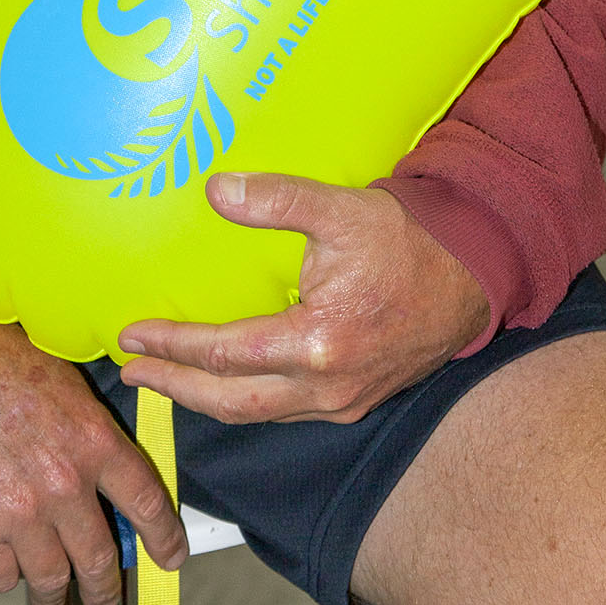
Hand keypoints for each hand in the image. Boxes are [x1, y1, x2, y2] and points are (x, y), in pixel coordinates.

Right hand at [0, 252, 187, 604]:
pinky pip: (0, 577)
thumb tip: (105, 470)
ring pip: (51, 579)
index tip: (171, 558)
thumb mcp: (62, 381)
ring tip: (50, 594)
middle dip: (105, 588)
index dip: (164, 539)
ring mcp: (18, 510)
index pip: (147, 503)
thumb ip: (88, 430)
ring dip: (53, 591)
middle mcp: (64, 483)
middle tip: (103, 598)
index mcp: (94, 440)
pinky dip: (2, 574)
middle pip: (99, 559)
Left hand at [119, 173, 488, 424]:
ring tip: (167, 380)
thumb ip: (276, 199)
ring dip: (207, 400)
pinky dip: (247, 402)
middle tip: (134, 372)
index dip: (174, 345)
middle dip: (176, 388)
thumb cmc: (408, 243)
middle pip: (231, 402)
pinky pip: (286, 412)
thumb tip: (216, 190)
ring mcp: (343, 401)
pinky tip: (227, 385)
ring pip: (258, 414)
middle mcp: (327, 385)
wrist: (471, 277)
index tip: (133, 335)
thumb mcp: (340, 210)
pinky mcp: (355, 402)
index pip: (225, 353)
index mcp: (318, 342)